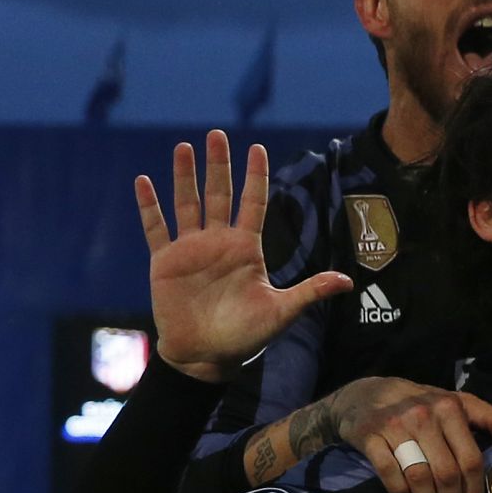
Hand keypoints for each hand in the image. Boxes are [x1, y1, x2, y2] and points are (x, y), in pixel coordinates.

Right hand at [135, 130, 351, 381]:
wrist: (207, 358)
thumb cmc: (246, 337)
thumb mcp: (282, 312)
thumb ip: (310, 291)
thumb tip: (348, 282)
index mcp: (247, 248)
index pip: (253, 203)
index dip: (255, 176)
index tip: (256, 147)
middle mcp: (219, 242)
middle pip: (218, 194)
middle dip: (218, 165)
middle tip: (217, 134)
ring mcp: (190, 250)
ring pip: (187, 203)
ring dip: (184, 176)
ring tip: (184, 147)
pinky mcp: (165, 263)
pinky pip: (156, 229)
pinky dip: (149, 206)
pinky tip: (144, 181)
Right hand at [324, 377, 491, 492]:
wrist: (365, 394)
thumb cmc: (419, 403)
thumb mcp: (454, 402)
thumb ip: (489, 416)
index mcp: (450, 407)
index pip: (471, 459)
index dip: (475, 492)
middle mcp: (424, 415)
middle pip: (447, 474)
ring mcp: (395, 426)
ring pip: (419, 477)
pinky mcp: (369, 437)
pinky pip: (389, 474)